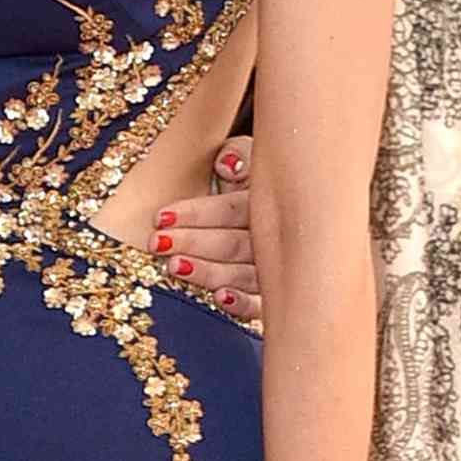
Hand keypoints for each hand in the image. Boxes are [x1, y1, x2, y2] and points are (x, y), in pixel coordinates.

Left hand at [149, 135, 258, 321]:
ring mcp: (276, 270)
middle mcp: (273, 238)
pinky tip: (220, 297)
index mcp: (265, 204)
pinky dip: (242, 303)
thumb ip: (238, 155)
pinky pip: (261, 305)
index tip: (160, 217)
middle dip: (193, 243)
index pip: (229, 209)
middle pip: (233, 243)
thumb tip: (227, 165)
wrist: (302, 214)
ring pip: (244, 274)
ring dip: (208, 272)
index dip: (196, 213)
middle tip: (158, 243)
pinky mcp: (275, 297)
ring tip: (174, 266)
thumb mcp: (251, 161)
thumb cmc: (259, 186)